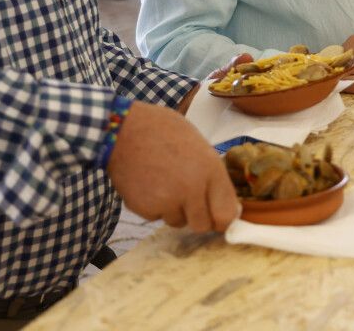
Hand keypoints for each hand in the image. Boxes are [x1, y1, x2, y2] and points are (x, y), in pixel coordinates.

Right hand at [106, 101, 238, 232]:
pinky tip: (148, 184)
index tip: (218, 217)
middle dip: (197, 216)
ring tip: (163, 182)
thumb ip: (213, 175)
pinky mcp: (146, 209)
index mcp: (211, 170)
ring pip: (178, 222)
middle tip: (188, 200)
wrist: (122, 129)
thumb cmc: (161, 129)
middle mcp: (193, 190)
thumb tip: (230, 207)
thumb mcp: (198, 144)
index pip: (227, 215)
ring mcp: (168, 202)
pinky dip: (153, 206)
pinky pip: (156, 216)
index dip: (223, 219)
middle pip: (203, 225)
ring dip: (174, 210)